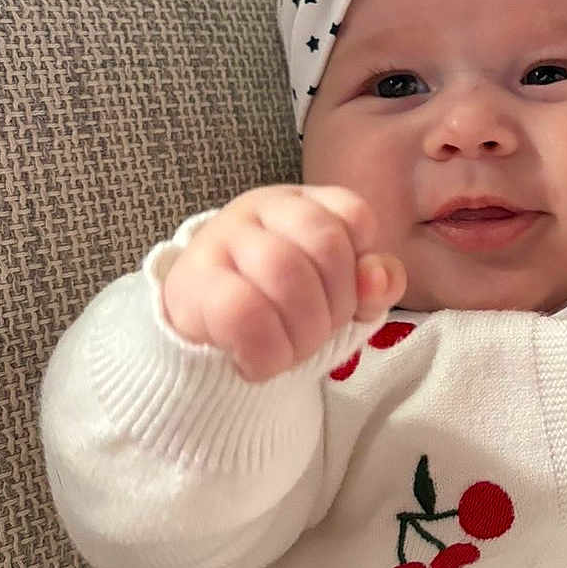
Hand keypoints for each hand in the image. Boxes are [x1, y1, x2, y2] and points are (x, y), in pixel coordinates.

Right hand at [162, 184, 405, 382]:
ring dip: (303, 333)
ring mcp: (220, 239)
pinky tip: (259, 365)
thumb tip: (377, 279)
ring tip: (292, 352)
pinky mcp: (189, 284)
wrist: (202, 336)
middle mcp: (259, 209)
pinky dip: (267, 353)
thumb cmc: (283, 307)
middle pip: (326, 245)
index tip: (343, 302)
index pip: (354, 217)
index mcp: (301, 202)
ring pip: (285, 272)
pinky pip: (243, 313)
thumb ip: (376, 283)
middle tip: (317, 335)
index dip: (360, 272)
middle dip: (336, 307)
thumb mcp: (340, 293)